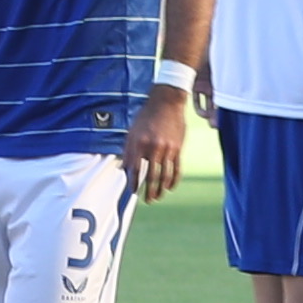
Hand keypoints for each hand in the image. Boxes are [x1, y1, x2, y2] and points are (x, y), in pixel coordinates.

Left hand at [115, 82, 187, 206]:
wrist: (166, 102)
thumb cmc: (146, 117)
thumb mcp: (132, 132)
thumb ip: (128, 151)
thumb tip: (124, 169)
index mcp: (139, 144)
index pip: (135, 169)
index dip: (133, 183)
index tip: (132, 191)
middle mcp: (153, 148)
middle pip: (151, 176)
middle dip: (149, 191)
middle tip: (148, 200)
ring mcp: (167, 149)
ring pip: (165, 175)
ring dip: (161, 189)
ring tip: (158, 197)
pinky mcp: (178, 148)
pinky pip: (177, 169)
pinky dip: (174, 180)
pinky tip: (170, 187)